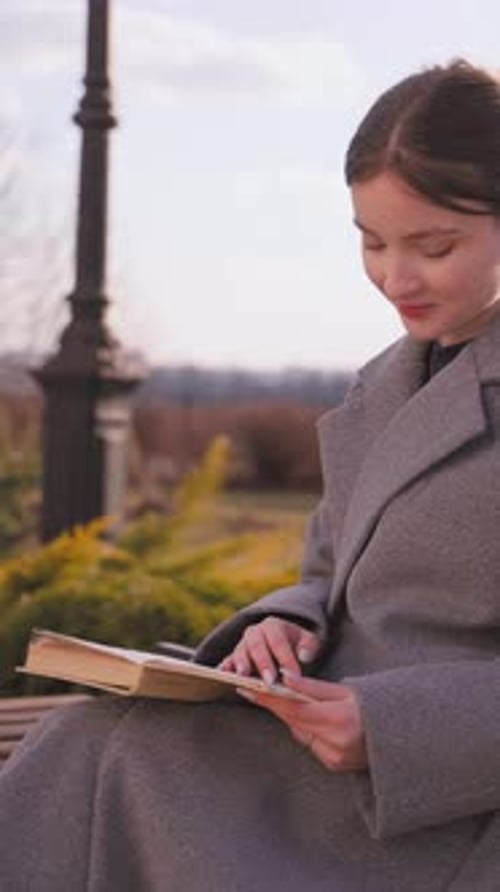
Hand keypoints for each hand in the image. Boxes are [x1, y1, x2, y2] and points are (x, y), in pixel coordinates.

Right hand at [218, 617, 321, 684]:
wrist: (284, 642)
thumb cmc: (297, 644)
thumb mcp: (308, 641)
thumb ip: (309, 646)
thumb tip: (304, 656)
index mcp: (273, 625)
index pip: (279, 642)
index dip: (286, 659)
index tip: (294, 676)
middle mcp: (255, 632)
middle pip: (257, 645)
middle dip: (263, 664)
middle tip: (270, 682)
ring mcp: (242, 645)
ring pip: (240, 652)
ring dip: (242, 665)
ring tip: (244, 678)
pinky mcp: (234, 658)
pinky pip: (227, 661)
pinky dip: (225, 667)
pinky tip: (223, 675)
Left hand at [238, 673, 366, 771]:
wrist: (404, 740)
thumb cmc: (377, 707)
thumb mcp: (347, 690)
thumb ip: (313, 687)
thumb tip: (284, 679)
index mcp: (339, 720)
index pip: (293, 708)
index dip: (267, 698)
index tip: (246, 688)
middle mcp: (334, 744)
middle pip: (293, 721)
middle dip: (276, 705)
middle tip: (255, 689)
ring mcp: (334, 758)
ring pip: (301, 732)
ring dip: (295, 717)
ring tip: (294, 700)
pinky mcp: (334, 765)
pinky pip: (311, 743)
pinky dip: (309, 729)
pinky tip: (315, 718)